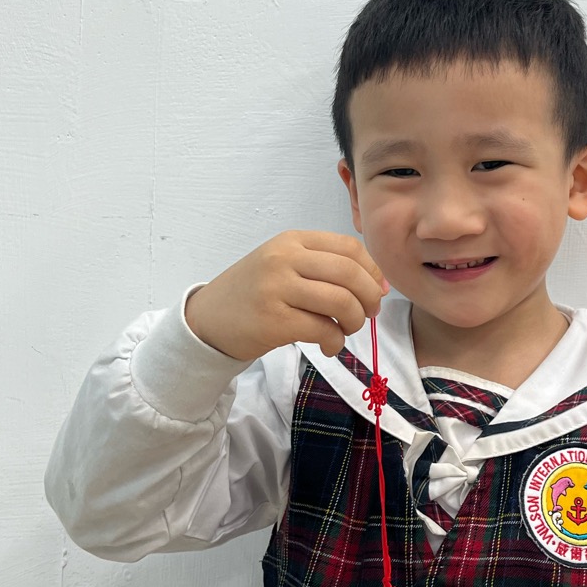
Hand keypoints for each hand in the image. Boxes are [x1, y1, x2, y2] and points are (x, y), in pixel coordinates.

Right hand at [184, 230, 386, 360]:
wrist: (207, 320)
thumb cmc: (254, 293)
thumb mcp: (283, 264)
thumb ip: (323, 266)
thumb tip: (377, 284)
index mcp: (291, 240)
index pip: (349, 247)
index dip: (373, 271)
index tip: (378, 291)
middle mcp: (284, 259)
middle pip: (349, 273)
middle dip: (369, 298)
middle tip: (368, 315)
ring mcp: (277, 289)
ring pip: (340, 302)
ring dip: (354, 322)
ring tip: (344, 331)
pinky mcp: (273, 321)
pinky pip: (323, 330)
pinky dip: (335, 343)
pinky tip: (328, 346)